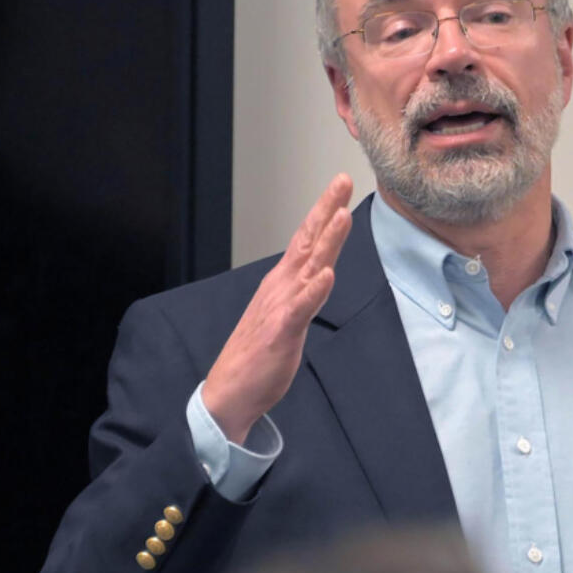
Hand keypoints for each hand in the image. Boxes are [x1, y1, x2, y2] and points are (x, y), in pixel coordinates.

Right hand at [202, 174, 352, 442]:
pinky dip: (314, 290)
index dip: (324, 212)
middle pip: (308, 241)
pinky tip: (326, 275)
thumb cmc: (258, 355)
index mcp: (283, 283)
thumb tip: (320, 272)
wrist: (230, 391)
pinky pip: (300, 308)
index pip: (307, 240)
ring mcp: (280, 307)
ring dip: (326, 241)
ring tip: (341, 215)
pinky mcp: (281, 331)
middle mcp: (282, 287)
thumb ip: (304, 292)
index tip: (340, 187)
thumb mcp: (288, 315)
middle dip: (326, 210)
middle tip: (342, 181)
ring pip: (308, 268)